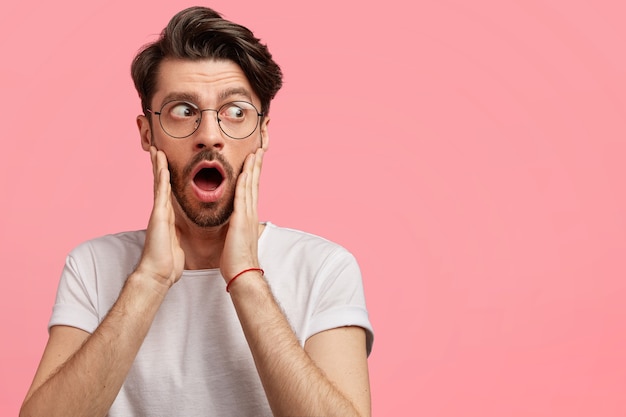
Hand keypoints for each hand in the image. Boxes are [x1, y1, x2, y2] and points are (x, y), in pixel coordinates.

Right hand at [136, 147, 184, 290]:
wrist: (159, 273)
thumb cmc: (168, 261)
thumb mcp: (177, 242)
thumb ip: (178, 232)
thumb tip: (182, 231)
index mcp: (167, 216)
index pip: (167, 192)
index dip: (167, 176)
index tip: (167, 162)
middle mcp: (161, 211)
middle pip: (160, 183)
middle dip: (158, 166)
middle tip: (158, 149)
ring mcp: (158, 212)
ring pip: (158, 184)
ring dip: (158, 166)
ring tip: (157, 150)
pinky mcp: (158, 216)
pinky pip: (161, 193)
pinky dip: (161, 178)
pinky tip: (162, 166)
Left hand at [220, 148, 263, 281]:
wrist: (242, 272)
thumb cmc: (236, 259)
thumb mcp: (234, 237)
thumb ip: (234, 226)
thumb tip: (231, 222)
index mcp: (247, 216)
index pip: (251, 190)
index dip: (253, 174)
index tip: (254, 161)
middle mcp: (250, 212)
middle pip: (254, 184)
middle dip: (256, 166)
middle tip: (259, 149)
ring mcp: (247, 216)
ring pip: (250, 187)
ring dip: (252, 169)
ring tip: (255, 154)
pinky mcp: (241, 220)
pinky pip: (242, 198)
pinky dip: (243, 184)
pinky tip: (244, 172)